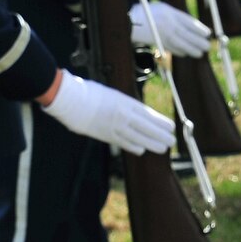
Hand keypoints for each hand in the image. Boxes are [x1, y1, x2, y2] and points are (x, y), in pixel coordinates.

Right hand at [39, 71, 175, 154]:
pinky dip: (134, 146)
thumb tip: (133, 113)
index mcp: (125, 102)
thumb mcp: (110, 93)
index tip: (170, 126)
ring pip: (139, 137)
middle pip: (147, 128)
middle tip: (171, 140)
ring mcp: (115, 126)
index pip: (148, 114)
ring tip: (162, 148)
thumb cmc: (86, 92)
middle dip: (161, 135)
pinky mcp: (105, 134)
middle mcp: (123, 115)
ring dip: (152, 143)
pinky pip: (123, 142)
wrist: (69, 99)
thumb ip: (122, 104)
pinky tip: (141, 149)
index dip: (160, 122)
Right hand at [130, 0, 212, 57]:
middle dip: (198, 40)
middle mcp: (166, 22)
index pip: (188, 21)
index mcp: (168, 12)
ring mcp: (160, 32)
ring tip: (199, 53)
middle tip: (207, 46)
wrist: (126, 20)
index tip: (207, 34)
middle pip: (186, 33)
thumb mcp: (160, 8)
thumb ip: (173, 16)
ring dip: (191, 49)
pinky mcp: (155, 40)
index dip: (199, 28)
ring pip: (180, 42)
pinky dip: (179, 51)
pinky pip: (170, 47)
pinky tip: (185, 53)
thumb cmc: (144, 12)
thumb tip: (189, 26)